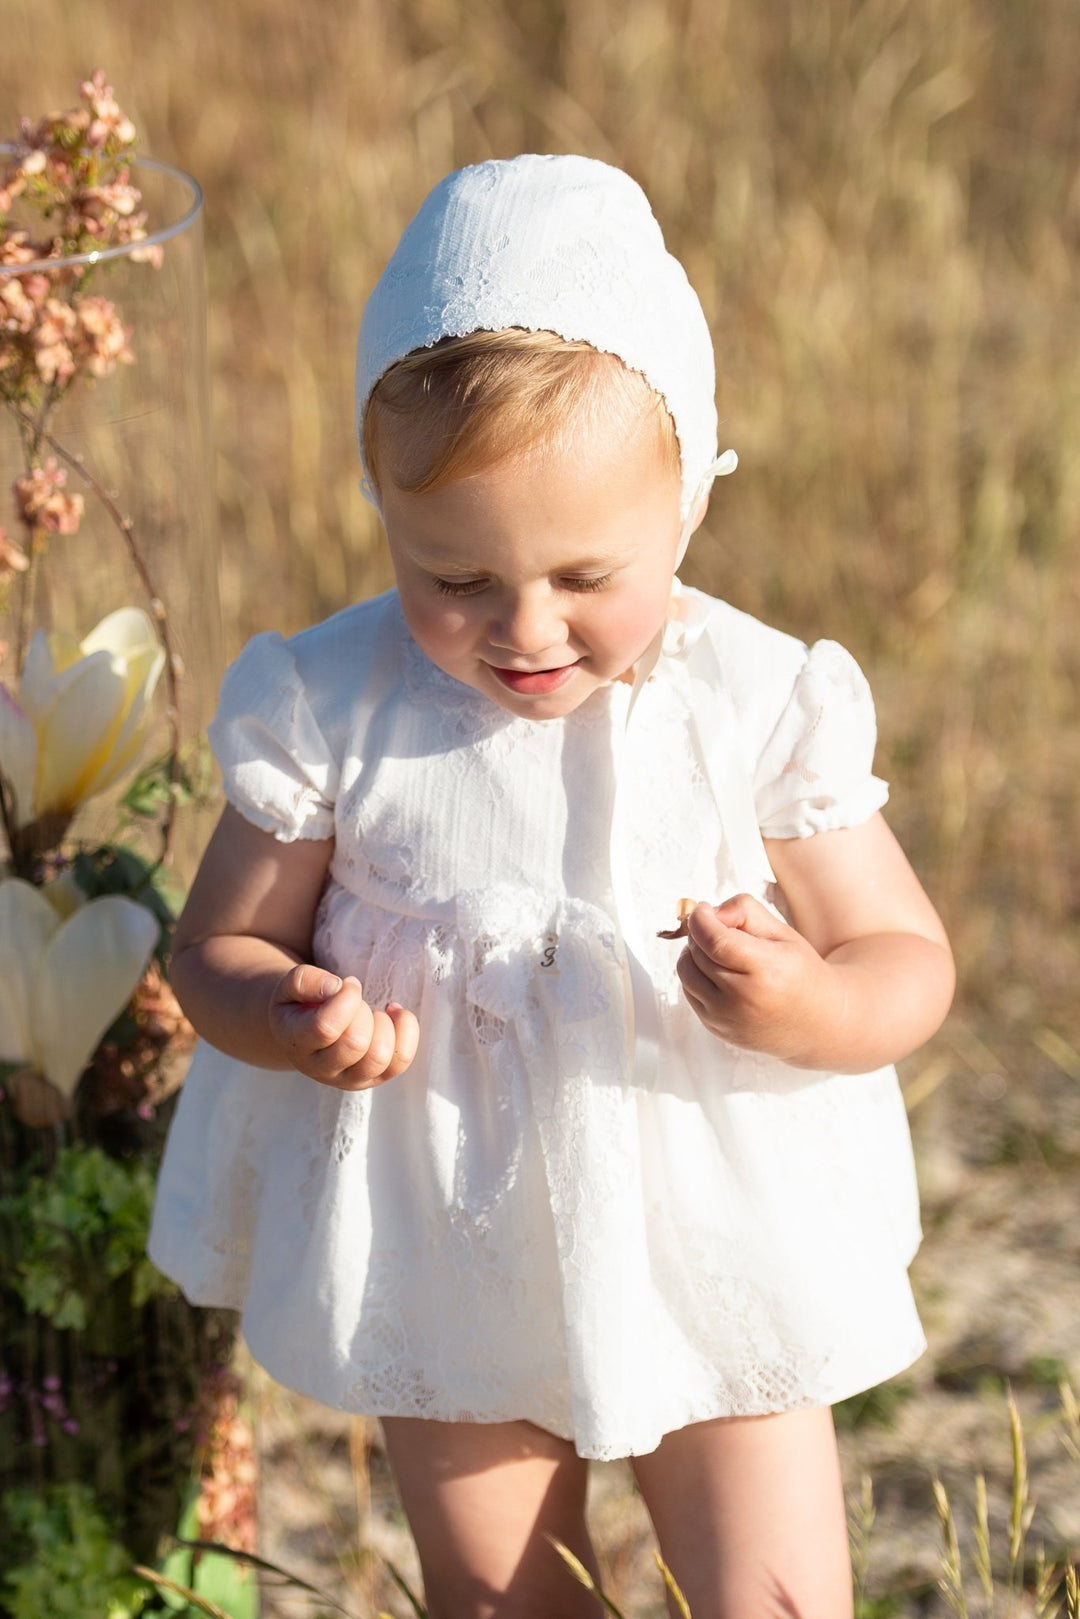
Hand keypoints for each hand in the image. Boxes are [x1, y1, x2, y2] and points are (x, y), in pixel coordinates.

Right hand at [268, 964, 419, 1088]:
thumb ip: (304, 980)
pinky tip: (392, 1014)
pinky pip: (400, 1061)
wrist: (301, 1031)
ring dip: (383, 1024)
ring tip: (372, 1012)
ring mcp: (349, 1078)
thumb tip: (335, 987)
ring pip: (380, 1057)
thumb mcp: (290, 985)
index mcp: (297, 1044)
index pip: (325, 1028)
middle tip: (355, 1002)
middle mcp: (321, 1069)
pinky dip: (406, 1030)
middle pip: (356, 1044)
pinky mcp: (373, 1078)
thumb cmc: (298, 1004)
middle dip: (363, 1011)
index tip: (348, 984)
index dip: (345, 999)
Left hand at [676, 893, 837, 1063]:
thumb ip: (746, 912)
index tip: (702, 909)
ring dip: (693, 953)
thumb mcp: (783, 933)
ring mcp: (726, 1018)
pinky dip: (695, 974)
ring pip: (686, 973)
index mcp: (766, 971)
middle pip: (699, 954)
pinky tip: (718, 970)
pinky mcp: (715, 1027)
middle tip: (717, 926)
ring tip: (716, 947)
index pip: (715, 941)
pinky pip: (689, 992)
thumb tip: (711, 912)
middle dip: (700, 932)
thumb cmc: (799, 973)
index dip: (701, 919)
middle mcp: (743, 999)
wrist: (814, 1023)